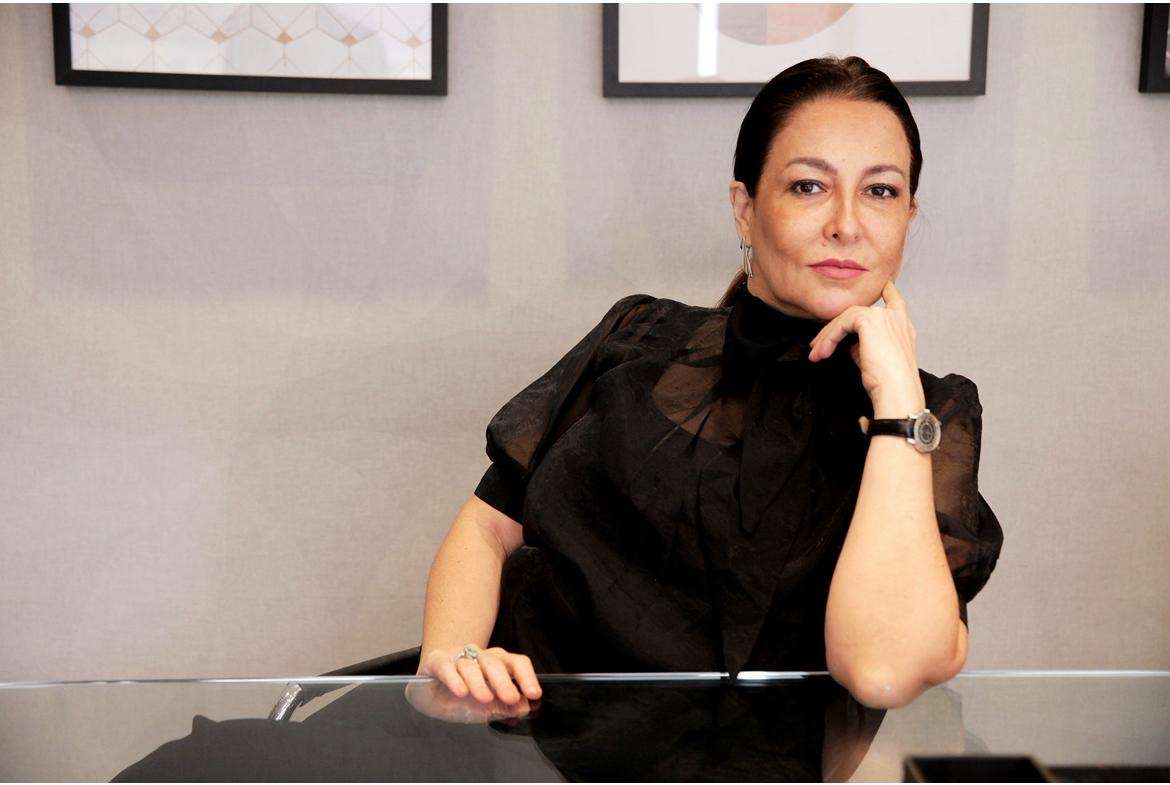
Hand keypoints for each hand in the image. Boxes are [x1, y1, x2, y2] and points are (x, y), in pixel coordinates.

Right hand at [416, 645, 542, 704]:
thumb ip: (503, 706)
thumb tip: (523, 708)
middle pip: (495, 662)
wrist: (429, 685)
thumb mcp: (484, 706)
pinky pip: (447, 666)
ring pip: (471, 665)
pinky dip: (454, 679)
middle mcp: (479, 656)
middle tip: (511, 698)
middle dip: (504, 682)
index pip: (516, 663)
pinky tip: (461, 692)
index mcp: (497, 664)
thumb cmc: (461, 696)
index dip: (527, 677)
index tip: (534, 694)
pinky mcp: (438, 661)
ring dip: (479, 682)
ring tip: (485, 699)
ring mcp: (458, 657)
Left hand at [807, 278, 924, 416]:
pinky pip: (842, 324)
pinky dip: (829, 338)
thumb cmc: (887, 384)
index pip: (896, 303)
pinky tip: (822, 352)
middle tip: (818, 346)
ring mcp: (884, 316)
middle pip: (858, 313)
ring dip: (828, 336)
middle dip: (835, 328)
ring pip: (847, 317)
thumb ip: (864, 347)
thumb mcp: (874, 360)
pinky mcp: (869, 320)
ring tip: (817, 354)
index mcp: (903, 328)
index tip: (885, 285)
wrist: (895, 390)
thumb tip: (850, 345)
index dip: (889, 292)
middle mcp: (896, 318)